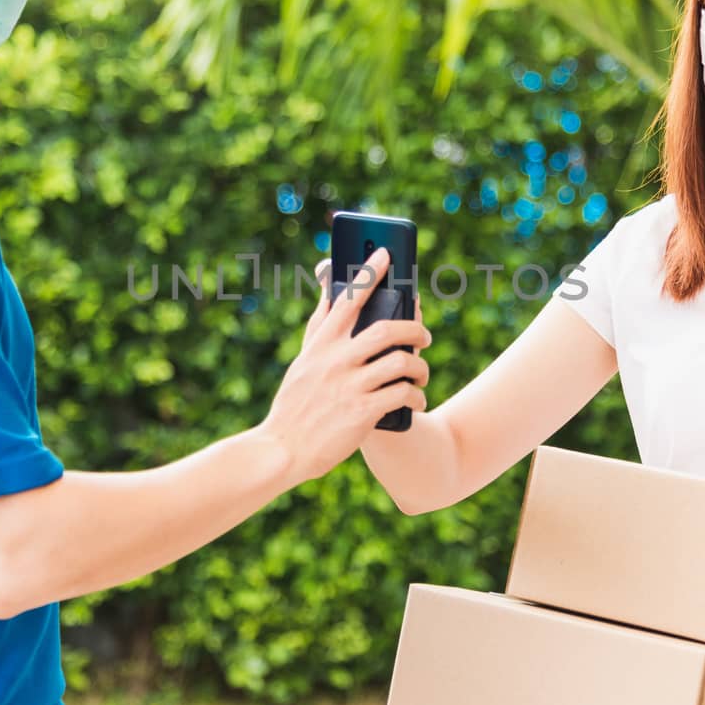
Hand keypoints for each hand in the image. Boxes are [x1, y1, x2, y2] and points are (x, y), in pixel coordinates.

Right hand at [260, 248, 431, 487]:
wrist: (281, 450)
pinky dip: (416, 396)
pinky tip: (416, 401)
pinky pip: (402, 394)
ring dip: (420, 366)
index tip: (386, 254)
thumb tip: (329, 290)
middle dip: (413, 328)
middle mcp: (335, 361)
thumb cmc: (294, 406)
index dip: (369, 273)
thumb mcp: (302, 363)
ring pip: (401, 361)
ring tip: (421, 374)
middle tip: (423, 335)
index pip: (347, 299)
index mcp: (321, 346)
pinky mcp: (362, 413)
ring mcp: (349, 386)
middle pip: (386, 329)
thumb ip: (319, 329)